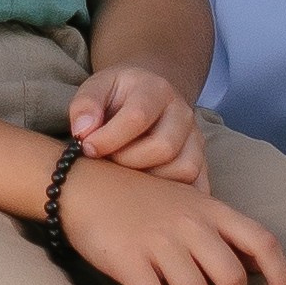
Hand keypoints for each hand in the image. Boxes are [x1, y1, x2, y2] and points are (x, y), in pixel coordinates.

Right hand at [56, 155, 285, 284]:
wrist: (83, 185)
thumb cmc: (137, 198)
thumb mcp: (186, 203)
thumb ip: (219, 230)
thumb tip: (257, 266)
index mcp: (210, 209)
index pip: (262, 241)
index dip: (282, 275)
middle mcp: (190, 224)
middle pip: (232, 278)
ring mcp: (160, 241)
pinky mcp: (130, 259)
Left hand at [69, 64, 208, 183]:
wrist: (146, 96)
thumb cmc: (116, 97)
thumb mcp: (96, 87)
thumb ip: (85, 105)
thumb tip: (83, 132)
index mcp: (156, 89)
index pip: (138, 116)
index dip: (109, 138)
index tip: (87, 148)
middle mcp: (183, 113)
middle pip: (164, 147)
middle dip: (128, 161)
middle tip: (108, 162)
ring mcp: (195, 139)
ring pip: (183, 170)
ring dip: (150, 182)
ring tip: (127, 176)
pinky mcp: (202, 162)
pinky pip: (197, 187)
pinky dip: (175, 197)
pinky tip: (149, 195)